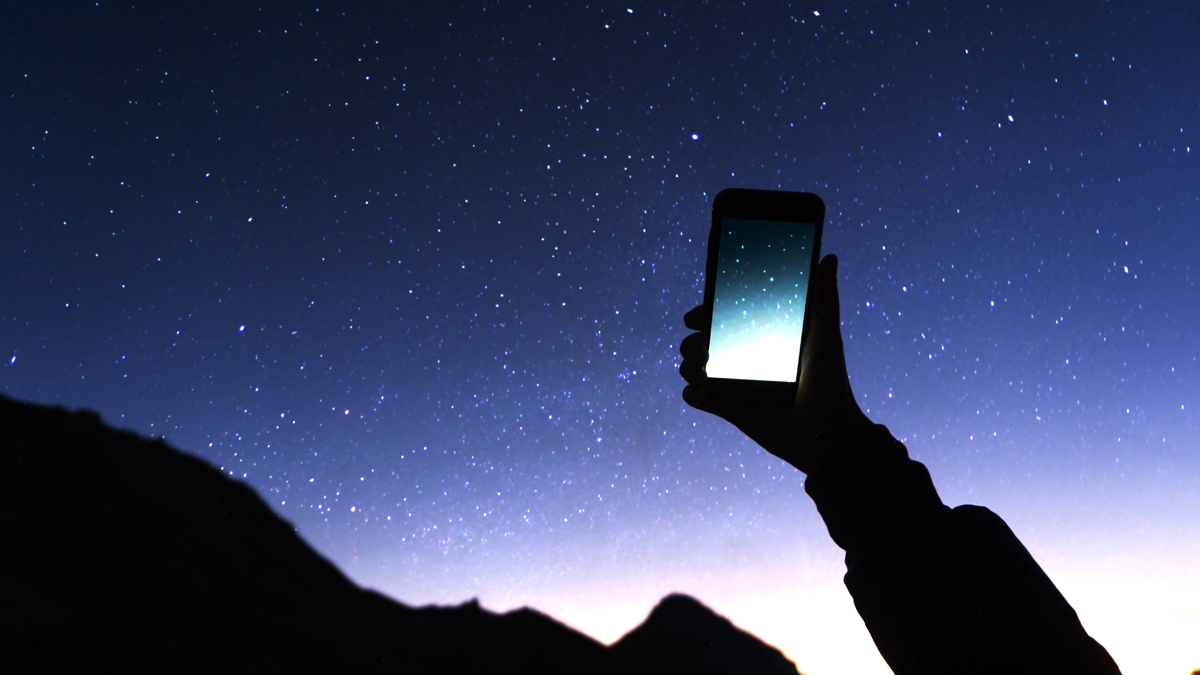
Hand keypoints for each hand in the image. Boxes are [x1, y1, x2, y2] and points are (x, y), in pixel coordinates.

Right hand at [678, 254, 871, 472]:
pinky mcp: (728, 410)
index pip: (725, 318)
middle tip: (702, 346)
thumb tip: (830, 257)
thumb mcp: (825, 336)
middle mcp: (745, 359)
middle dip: (692, 341)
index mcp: (762, 338)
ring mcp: (734, 385)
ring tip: (702, 369)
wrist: (826, 435)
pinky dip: (691, 393)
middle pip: (702, 341)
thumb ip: (824, 298)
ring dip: (688, 364)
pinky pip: (695, 398)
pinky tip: (701, 392)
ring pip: (693, 367)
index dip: (706, 312)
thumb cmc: (831, 383)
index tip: (698, 314)